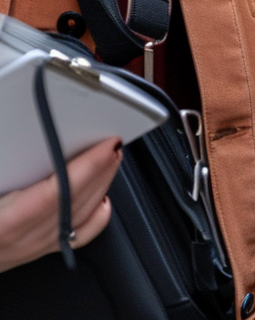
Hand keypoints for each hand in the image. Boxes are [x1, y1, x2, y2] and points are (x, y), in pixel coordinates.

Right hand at [0, 137, 121, 272]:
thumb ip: (4, 159)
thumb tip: (9, 129)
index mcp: (3, 224)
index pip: (56, 195)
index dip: (86, 168)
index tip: (105, 144)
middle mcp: (21, 241)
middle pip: (74, 204)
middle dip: (101, 170)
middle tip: (115, 142)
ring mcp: (29, 250)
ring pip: (79, 219)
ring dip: (101, 186)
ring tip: (111, 160)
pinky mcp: (31, 252)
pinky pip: (74, 238)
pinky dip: (94, 217)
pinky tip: (101, 199)